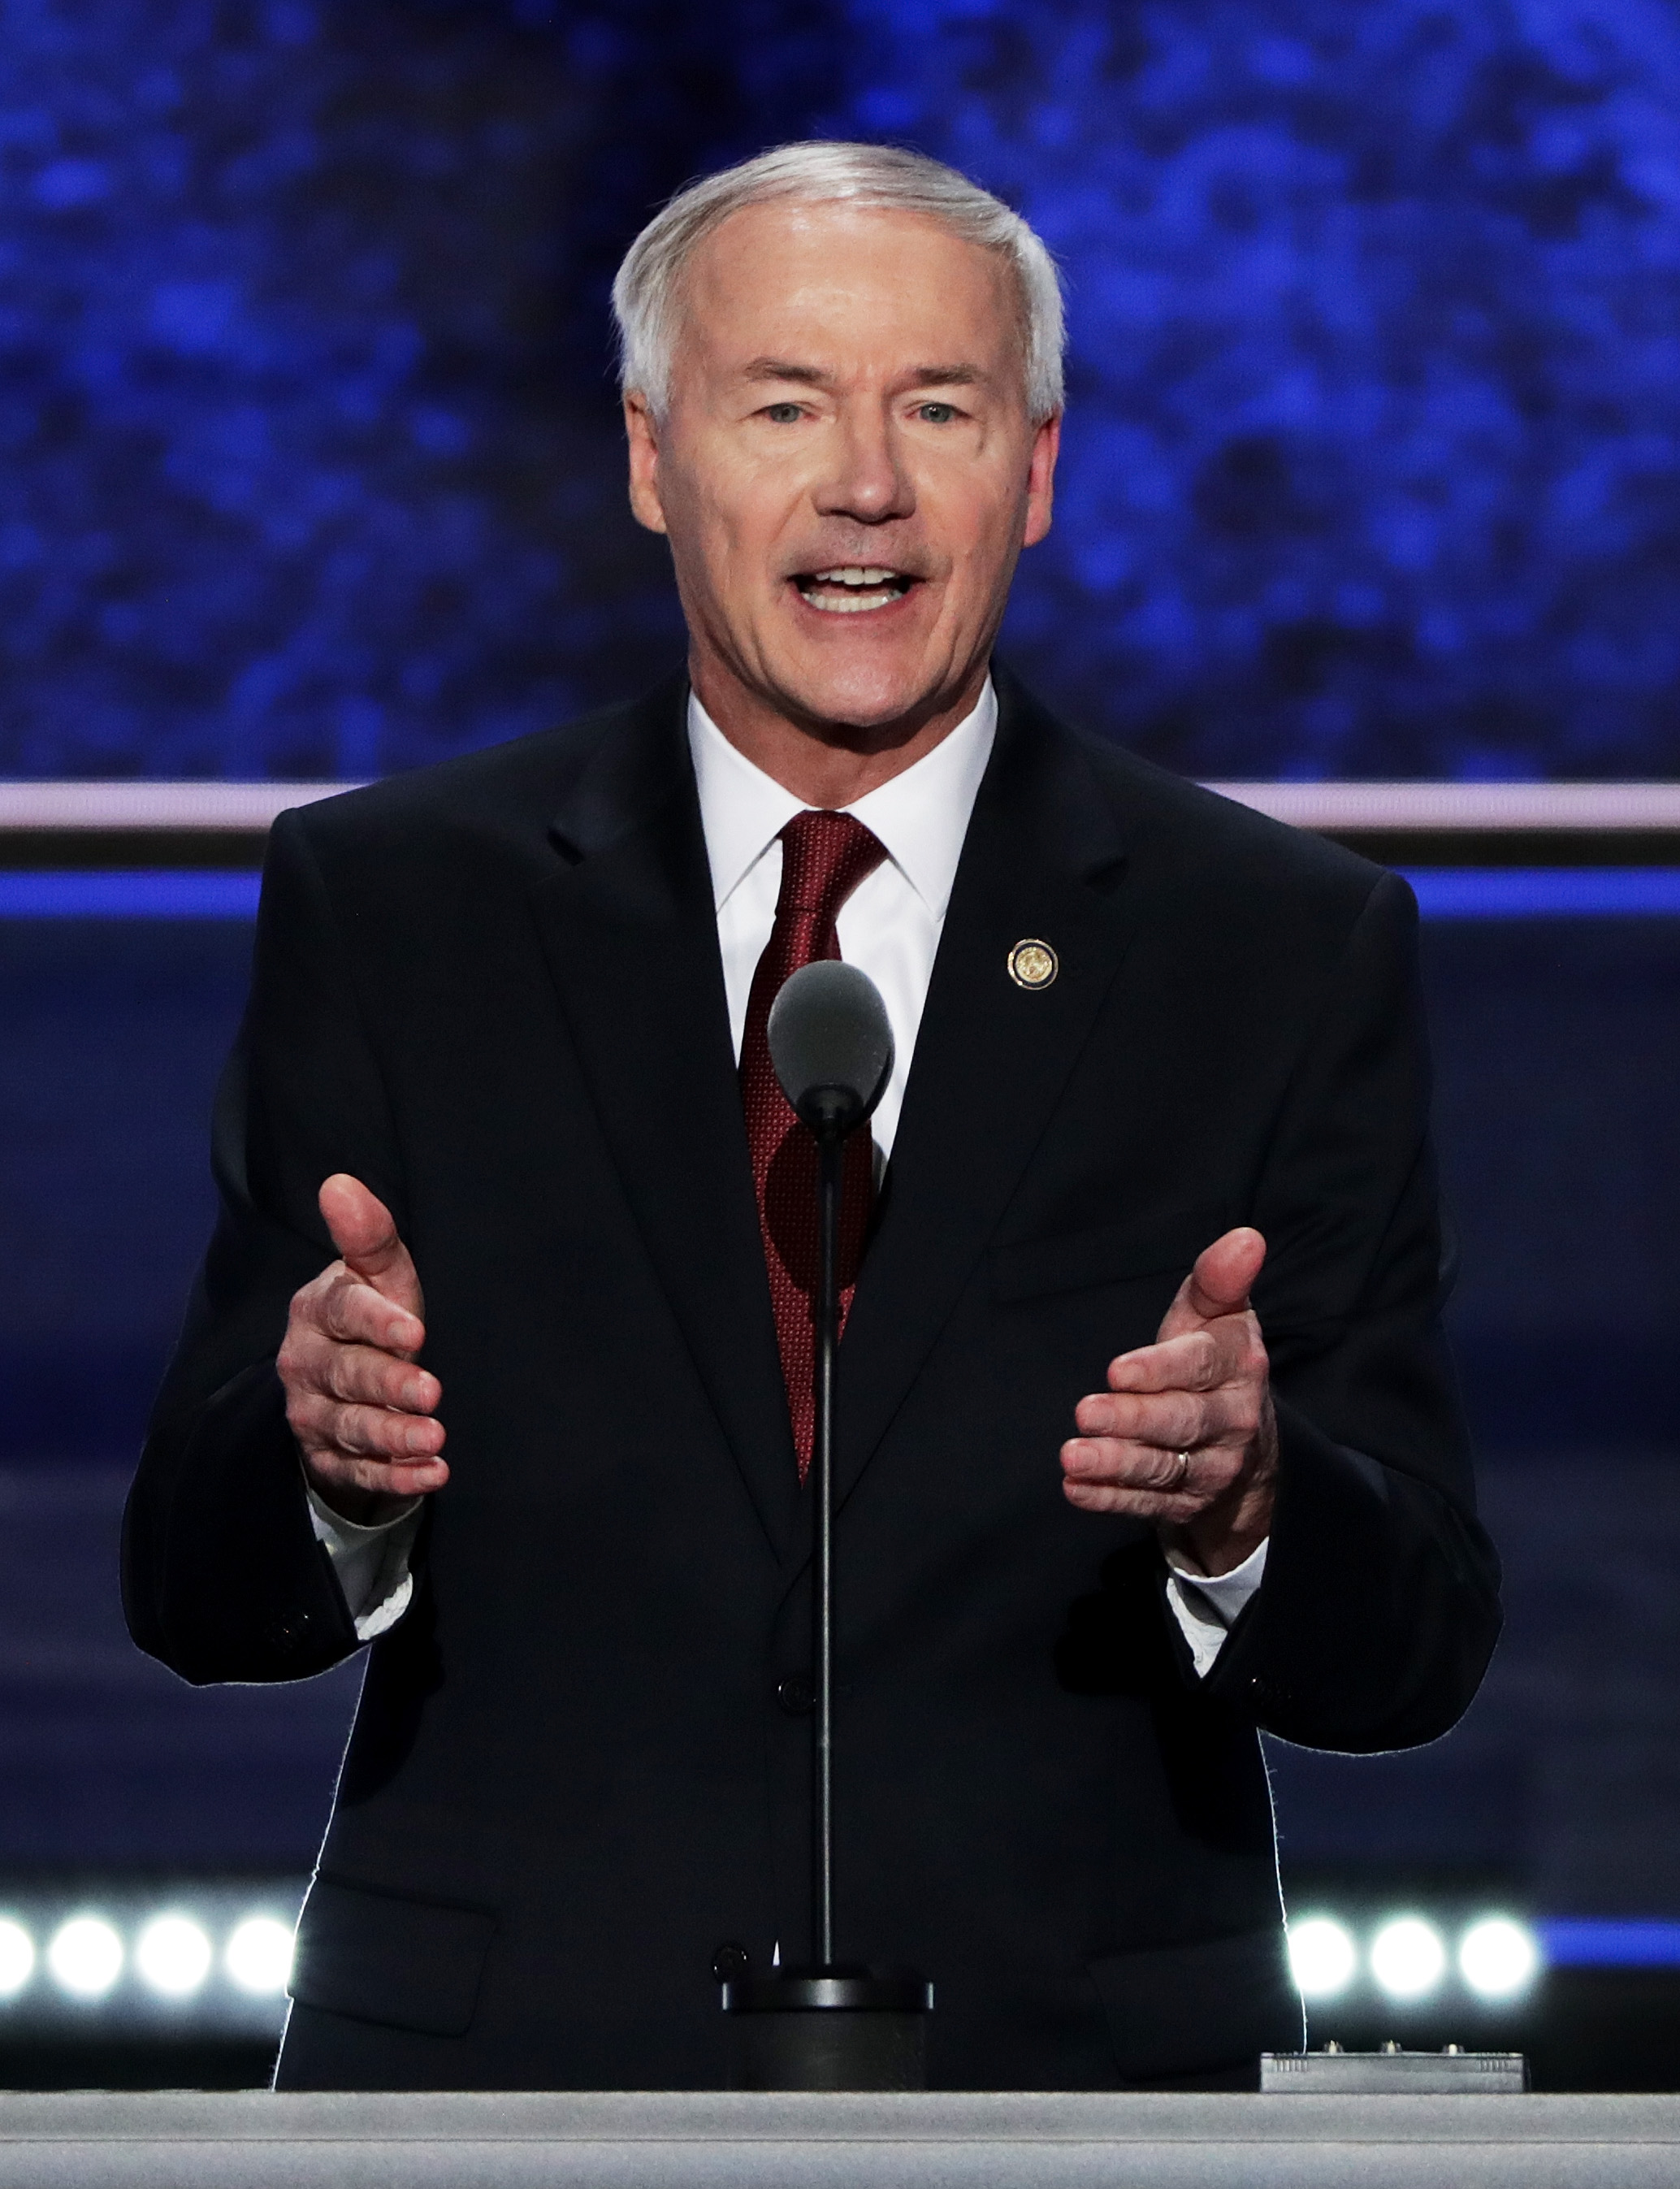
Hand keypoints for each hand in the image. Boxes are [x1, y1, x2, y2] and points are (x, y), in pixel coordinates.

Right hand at [278, 1174, 447, 1524]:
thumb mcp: (384, 1276)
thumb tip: (340, 1183)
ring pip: (350, 1427)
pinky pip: (358, 1472)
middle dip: (388, 1384)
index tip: (415, 1330)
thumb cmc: (381, 1313)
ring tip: (435, 1439)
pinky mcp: (325, 1458)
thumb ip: (370, 1238)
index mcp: (318, 1308)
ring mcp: (312, 1413)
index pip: (343, 1311)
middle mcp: (305, 1362)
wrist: (355, 1384)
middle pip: (346, 1374)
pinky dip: (395, 1476)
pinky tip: (432, 1474)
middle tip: (432, 1392)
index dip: (377, 1321)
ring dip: (393, 1435)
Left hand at [1060, 1227, 1276, 1576]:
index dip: (1159, 1370)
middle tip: (1084, 1412)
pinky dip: (1111, 1499)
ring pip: (1163, 1468)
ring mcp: (1213, 1467)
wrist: (1244, 1440)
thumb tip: (1247, 1237)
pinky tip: (1076, 1489)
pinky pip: (1148, 1504)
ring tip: (1072, 1457)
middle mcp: (1233, 1420)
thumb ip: (1220, 1280)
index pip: (1200, 1365)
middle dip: (1132, 1420)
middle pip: (1182, 1421)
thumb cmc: (1213, 1358)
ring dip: (1116, 1464)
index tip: (1116, 1370)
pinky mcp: (1188, 1501)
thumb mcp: (1217, 1315)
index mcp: (1239, 1366)